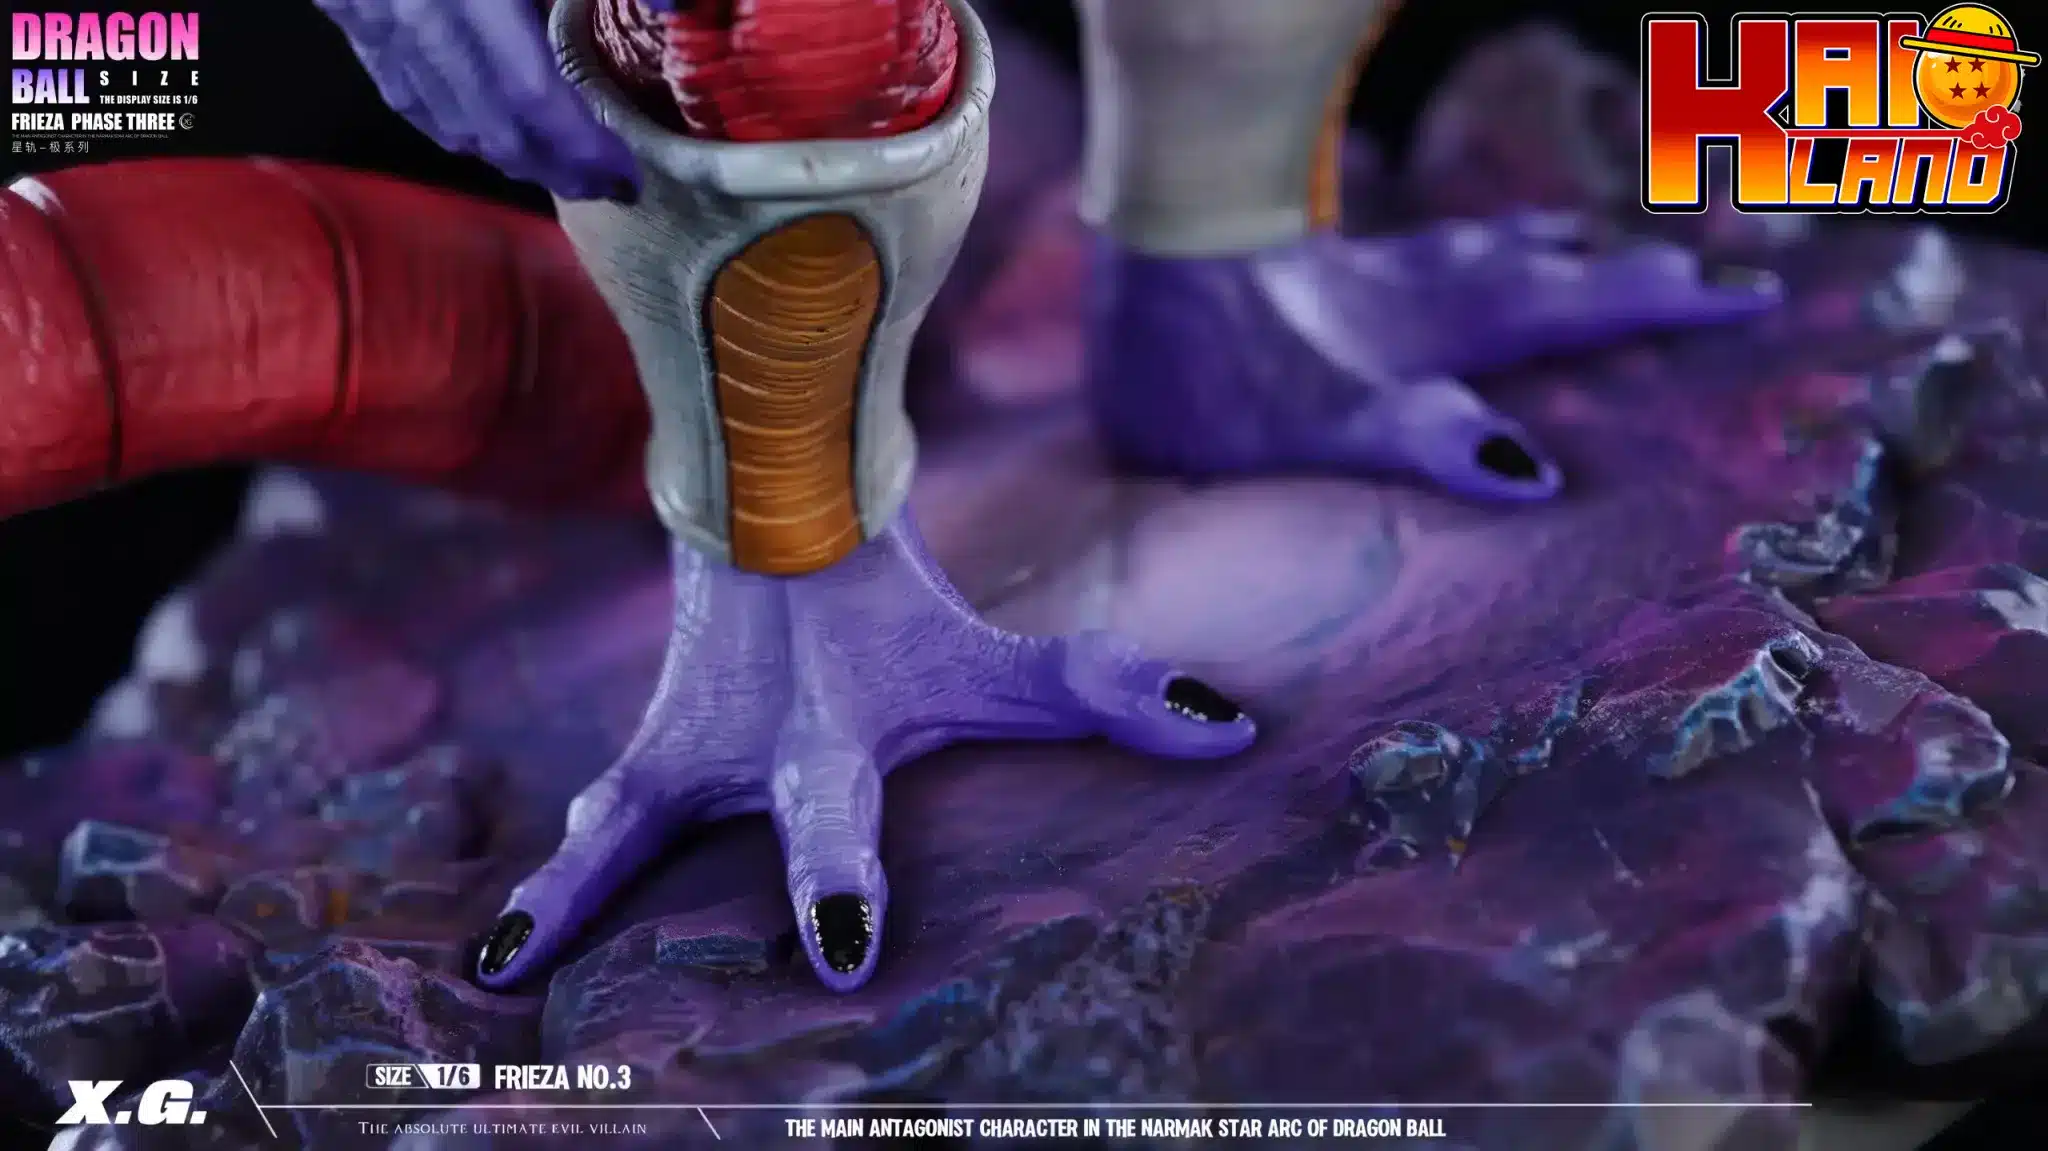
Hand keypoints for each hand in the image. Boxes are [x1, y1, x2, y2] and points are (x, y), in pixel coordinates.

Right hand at [315, 0, 656, 199]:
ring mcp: (372, 21)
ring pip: (444, 117)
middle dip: (552, 168)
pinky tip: (483, 138)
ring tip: (559, 171)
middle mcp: (415, 15)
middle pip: (490, 124)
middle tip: (603, 188)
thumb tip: (669, 4)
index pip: (530, 94)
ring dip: (506, 156)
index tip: (624, 173)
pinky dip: (451, 126)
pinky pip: (403, 92)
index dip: (580, 146)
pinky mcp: (348, 18)